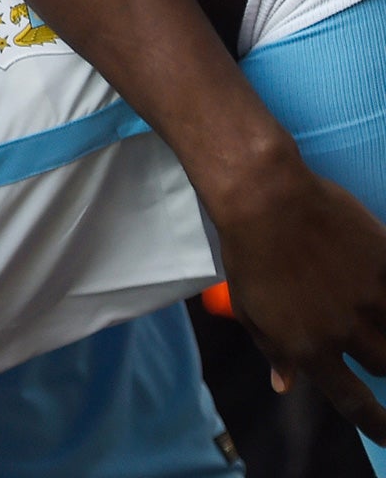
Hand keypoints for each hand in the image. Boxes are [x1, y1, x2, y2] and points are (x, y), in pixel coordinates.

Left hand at [212, 152, 385, 441]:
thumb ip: (275, 350)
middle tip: (367, 343)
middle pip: (383, 365)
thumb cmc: (248, 254)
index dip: (375, 424)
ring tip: (373, 315)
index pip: (352, 401)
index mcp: (308, 347)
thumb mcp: (249, 310)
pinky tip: (381, 281)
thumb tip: (285, 385)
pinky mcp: (385, 261)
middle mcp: (345, 330)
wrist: (265, 198)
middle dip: (377, 360)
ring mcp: (370, 295)